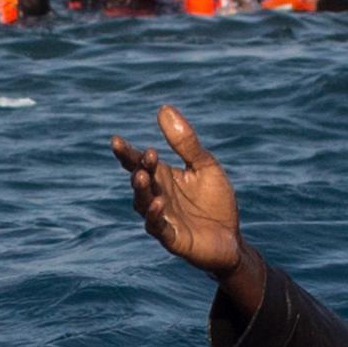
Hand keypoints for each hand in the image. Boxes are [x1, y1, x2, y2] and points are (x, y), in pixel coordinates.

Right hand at [112, 106, 244, 280]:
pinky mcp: (172, 238)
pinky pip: (158, 227)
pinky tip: (158, 203)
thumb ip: (185, 142)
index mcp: (163, 177)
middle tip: (139, 158)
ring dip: (142, 190)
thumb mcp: (205, 166)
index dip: (127, 153)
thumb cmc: (216, 201)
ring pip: (143, 204)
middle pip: (139, 181)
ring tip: (143, 176)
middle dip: (136, 169)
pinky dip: (155, 215)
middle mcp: (157, 196)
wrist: (231, 238)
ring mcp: (162, 218)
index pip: (138, 162)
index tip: (116, 141)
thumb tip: (163, 108)